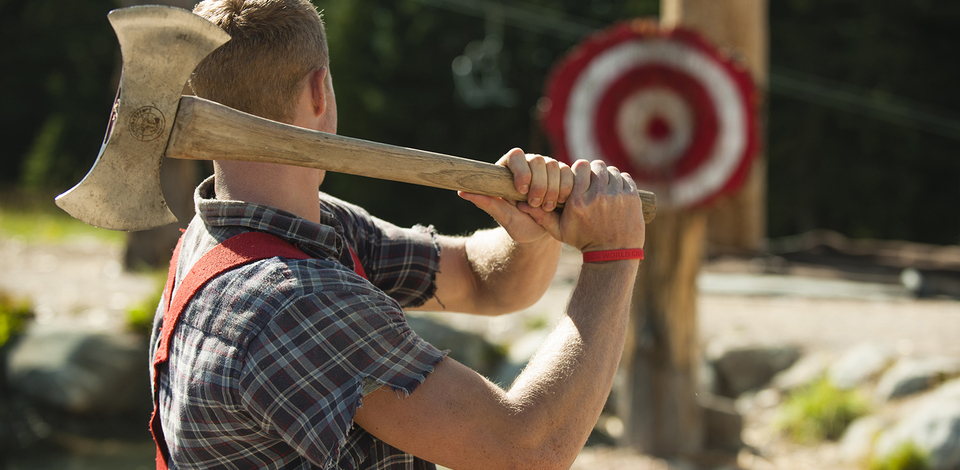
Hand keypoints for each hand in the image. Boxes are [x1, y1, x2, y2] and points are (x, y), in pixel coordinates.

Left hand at [459, 148, 572, 243]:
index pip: (516, 155)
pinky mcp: (564, 174)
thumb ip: (487, 203)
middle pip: (538, 160)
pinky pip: (569, 174)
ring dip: (552, 188)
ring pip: (555, 166)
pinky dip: (566, 189)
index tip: (521, 190)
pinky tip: (560, 203)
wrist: (540, 231)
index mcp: (510, 169)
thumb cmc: (518, 223)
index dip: (521, 170)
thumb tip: (462, 192)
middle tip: (535, 204)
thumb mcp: (503, 217)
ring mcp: (548, 167)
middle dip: (539, 184)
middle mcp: (530, 164)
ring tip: (546, 207)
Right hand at [518, 159, 644, 252]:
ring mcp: (617, 197)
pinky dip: (620, 182)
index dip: (580, 170)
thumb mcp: (559, 231)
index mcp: (578, 202)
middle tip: (592, 180)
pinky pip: (625, 178)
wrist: (613, 254)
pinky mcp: (632, 198)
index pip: (580, 166)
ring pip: (612, 171)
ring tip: (603, 186)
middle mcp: (598, 197)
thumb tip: (519, 203)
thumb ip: (541, 215)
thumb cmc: (583, 242)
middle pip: (597, 166)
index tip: (580, 177)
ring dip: (607, 176)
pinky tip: (615, 190)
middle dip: (594, 172)